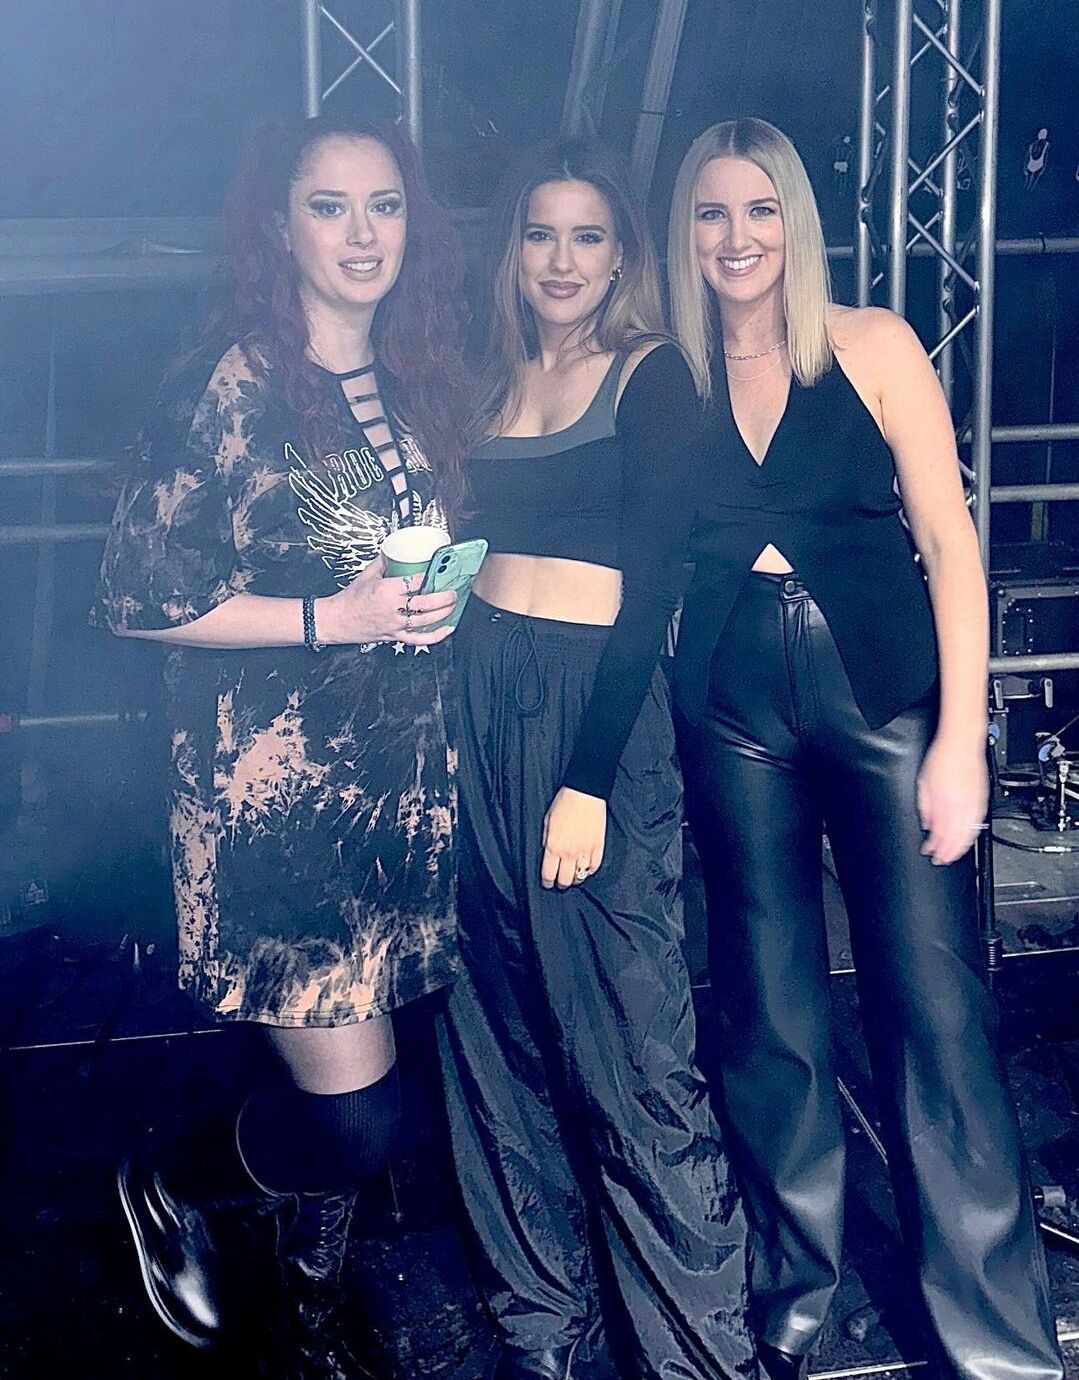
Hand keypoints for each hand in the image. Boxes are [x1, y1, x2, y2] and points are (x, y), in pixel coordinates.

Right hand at [318, 555, 455, 646]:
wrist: (336, 620)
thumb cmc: (349, 599)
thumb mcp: (366, 575)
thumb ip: (382, 563)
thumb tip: (393, 551)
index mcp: (385, 590)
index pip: (413, 581)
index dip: (429, 577)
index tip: (439, 572)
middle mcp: (391, 608)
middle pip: (424, 603)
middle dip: (443, 597)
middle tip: (453, 591)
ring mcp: (394, 624)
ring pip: (424, 621)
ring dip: (443, 614)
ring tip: (453, 605)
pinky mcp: (394, 636)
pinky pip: (418, 639)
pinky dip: (435, 636)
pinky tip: (446, 629)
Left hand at [541, 787, 606, 889]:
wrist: (584, 793)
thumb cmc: (563, 803)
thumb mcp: (547, 821)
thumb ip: (546, 840)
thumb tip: (546, 852)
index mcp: (553, 846)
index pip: (548, 874)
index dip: (547, 882)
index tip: (547, 883)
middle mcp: (568, 852)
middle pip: (565, 880)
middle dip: (561, 884)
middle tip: (560, 883)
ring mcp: (585, 851)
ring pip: (580, 876)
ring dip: (576, 878)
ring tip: (573, 876)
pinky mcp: (598, 846)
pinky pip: (595, 866)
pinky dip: (590, 870)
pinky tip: (586, 868)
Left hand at [916, 731, 988, 865]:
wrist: (963, 742)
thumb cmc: (942, 758)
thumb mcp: (924, 782)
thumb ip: (925, 806)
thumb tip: (926, 824)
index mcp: (944, 800)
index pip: (939, 831)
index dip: (934, 846)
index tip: (929, 853)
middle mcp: (960, 803)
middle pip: (954, 836)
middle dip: (947, 852)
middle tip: (940, 860)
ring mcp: (973, 801)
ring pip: (968, 832)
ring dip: (960, 847)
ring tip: (952, 855)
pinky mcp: (982, 798)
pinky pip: (978, 822)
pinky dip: (972, 834)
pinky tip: (967, 840)